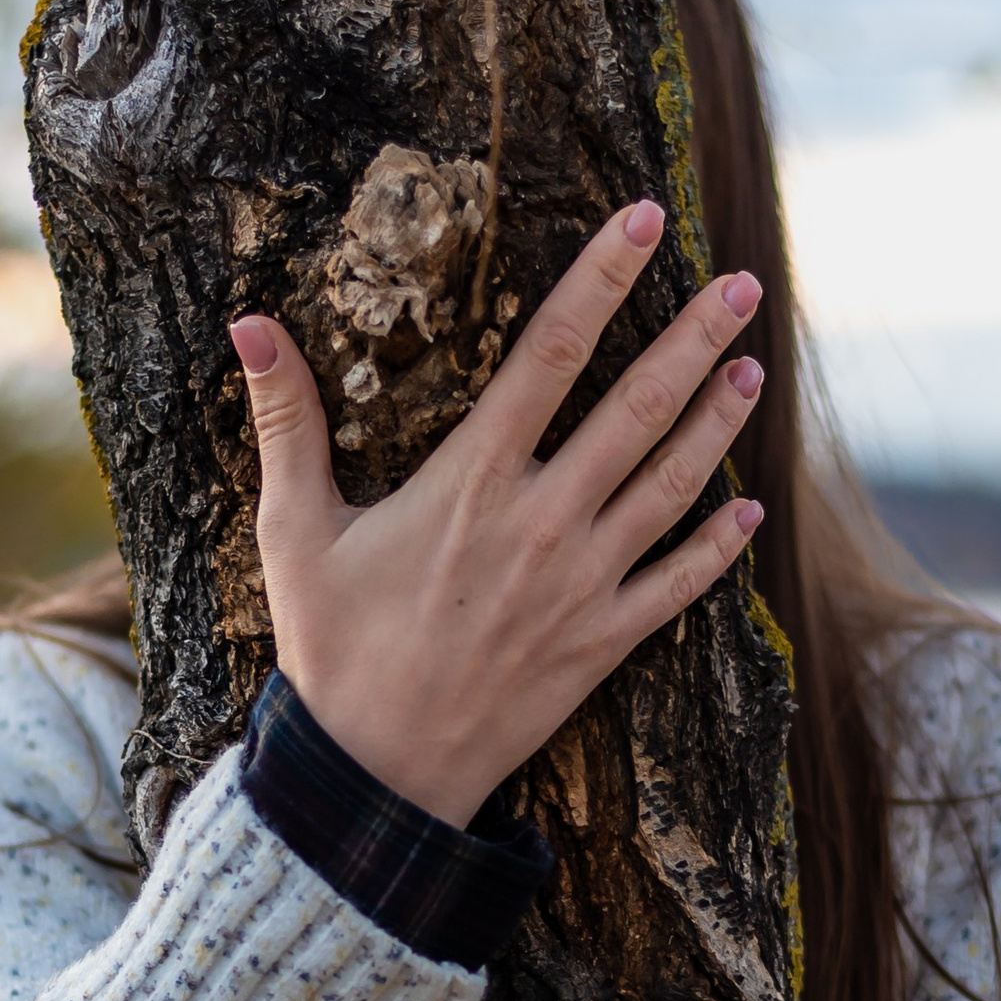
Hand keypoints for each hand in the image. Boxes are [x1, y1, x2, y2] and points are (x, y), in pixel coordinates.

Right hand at [230, 199, 763, 826]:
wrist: (375, 776)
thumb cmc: (330, 648)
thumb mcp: (292, 531)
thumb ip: (286, 421)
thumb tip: (247, 320)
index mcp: (471, 481)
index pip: (550, 353)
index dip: (601, 280)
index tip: (643, 223)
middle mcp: (540, 522)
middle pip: (635, 408)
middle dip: (692, 338)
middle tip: (741, 283)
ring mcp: (582, 585)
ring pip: (671, 486)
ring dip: (717, 423)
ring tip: (753, 367)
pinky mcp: (603, 645)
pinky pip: (677, 586)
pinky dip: (719, 546)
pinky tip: (751, 509)